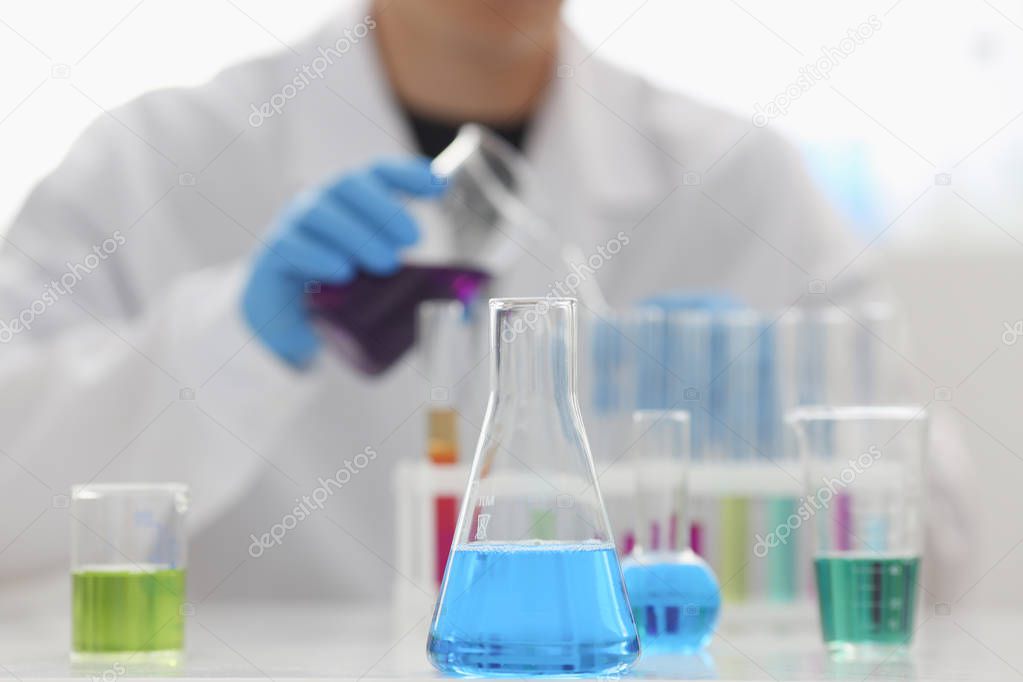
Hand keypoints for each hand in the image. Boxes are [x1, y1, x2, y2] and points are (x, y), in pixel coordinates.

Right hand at [242, 157, 444, 366]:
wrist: (288, 318)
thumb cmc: (342, 289)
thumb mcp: (379, 280)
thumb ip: (416, 284)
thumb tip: (468, 306)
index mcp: (351, 203)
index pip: (377, 173)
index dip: (406, 173)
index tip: (438, 187)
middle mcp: (322, 204)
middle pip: (348, 185)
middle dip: (384, 208)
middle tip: (414, 241)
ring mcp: (293, 227)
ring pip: (319, 212)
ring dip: (356, 233)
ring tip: (385, 263)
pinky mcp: (273, 257)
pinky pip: (290, 246)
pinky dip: (317, 256)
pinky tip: (340, 271)